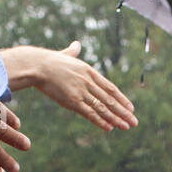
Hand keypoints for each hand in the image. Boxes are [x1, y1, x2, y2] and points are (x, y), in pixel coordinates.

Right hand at [4, 42, 135, 130]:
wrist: (36, 65)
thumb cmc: (48, 61)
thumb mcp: (65, 55)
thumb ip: (73, 52)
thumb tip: (77, 44)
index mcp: (89, 71)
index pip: (110, 88)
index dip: (122, 99)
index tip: (131, 107)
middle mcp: (88, 82)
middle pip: (110, 100)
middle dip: (123, 112)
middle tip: (134, 122)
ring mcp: (81, 91)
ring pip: (102, 108)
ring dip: (116, 119)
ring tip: (127, 127)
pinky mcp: (72, 101)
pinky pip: (89, 113)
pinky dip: (100, 121)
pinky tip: (109, 127)